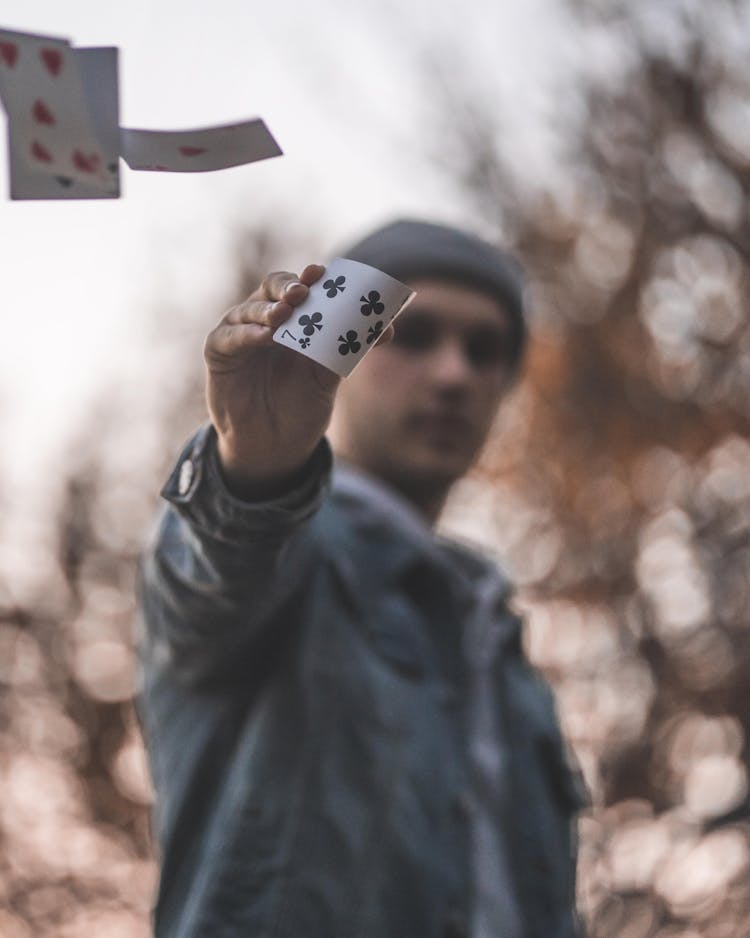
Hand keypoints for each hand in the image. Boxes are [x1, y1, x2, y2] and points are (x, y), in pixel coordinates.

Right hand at [204, 264, 338, 497]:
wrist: (275, 444)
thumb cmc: (302, 404)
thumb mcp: (328, 376)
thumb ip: (350, 350)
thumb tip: (387, 329)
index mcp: (295, 319)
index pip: (301, 287)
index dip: (311, 278)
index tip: (322, 273)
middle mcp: (266, 318)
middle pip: (272, 288)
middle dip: (288, 287)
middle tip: (302, 292)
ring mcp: (240, 332)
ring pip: (250, 309)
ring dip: (267, 310)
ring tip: (284, 314)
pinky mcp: (218, 352)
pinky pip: (229, 336)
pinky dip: (246, 334)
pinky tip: (264, 336)